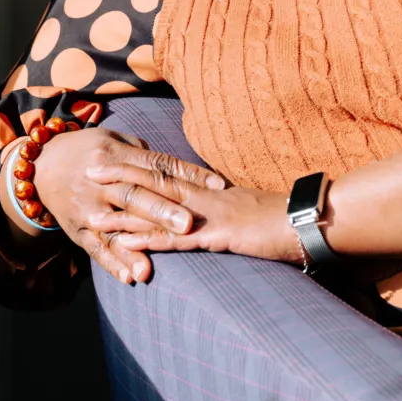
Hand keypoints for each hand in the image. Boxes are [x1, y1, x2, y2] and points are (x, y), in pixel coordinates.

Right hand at [29, 127, 226, 283]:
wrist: (42, 165)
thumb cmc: (90, 150)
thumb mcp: (116, 141)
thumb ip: (146, 156)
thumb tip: (179, 171)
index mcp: (114, 155)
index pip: (157, 166)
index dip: (187, 175)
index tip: (216, 186)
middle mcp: (100, 182)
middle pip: (134, 196)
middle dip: (161, 211)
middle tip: (189, 224)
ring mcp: (87, 208)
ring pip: (113, 227)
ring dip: (134, 247)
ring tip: (153, 266)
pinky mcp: (76, 229)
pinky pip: (95, 249)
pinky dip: (113, 264)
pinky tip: (131, 278)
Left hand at [84, 172, 303, 266]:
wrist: (312, 219)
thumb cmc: (285, 217)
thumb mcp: (249, 207)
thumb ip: (226, 205)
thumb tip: (214, 202)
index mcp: (213, 188)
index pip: (169, 171)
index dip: (139, 164)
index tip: (111, 158)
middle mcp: (208, 196)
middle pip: (157, 181)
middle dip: (121, 176)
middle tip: (88, 169)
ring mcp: (213, 214)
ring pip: (160, 209)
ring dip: (126, 211)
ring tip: (94, 212)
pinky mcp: (221, 236)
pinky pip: (180, 239)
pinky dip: (151, 240)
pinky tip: (129, 242)